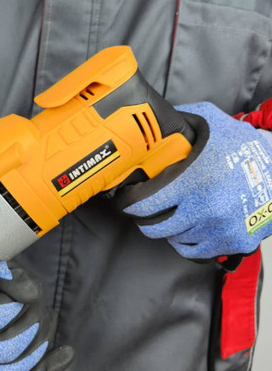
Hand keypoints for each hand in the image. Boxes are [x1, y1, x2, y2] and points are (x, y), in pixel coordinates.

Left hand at [119, 102, 271, 258]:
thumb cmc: (244, 146)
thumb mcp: (212, 123)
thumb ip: (181, 120)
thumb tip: (153, 118)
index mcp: (192, 182)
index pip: (145, 205)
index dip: (131, 205)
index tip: (127, 202)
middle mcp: (205, 209)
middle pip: (156, 228)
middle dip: (146, 219)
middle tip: (146, 212)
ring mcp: (219, 229)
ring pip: (175, 240)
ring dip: (170, 229)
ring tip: (173, 215)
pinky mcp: (233, 242)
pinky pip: (194, 252)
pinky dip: (187, 242)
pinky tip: (188, 229)